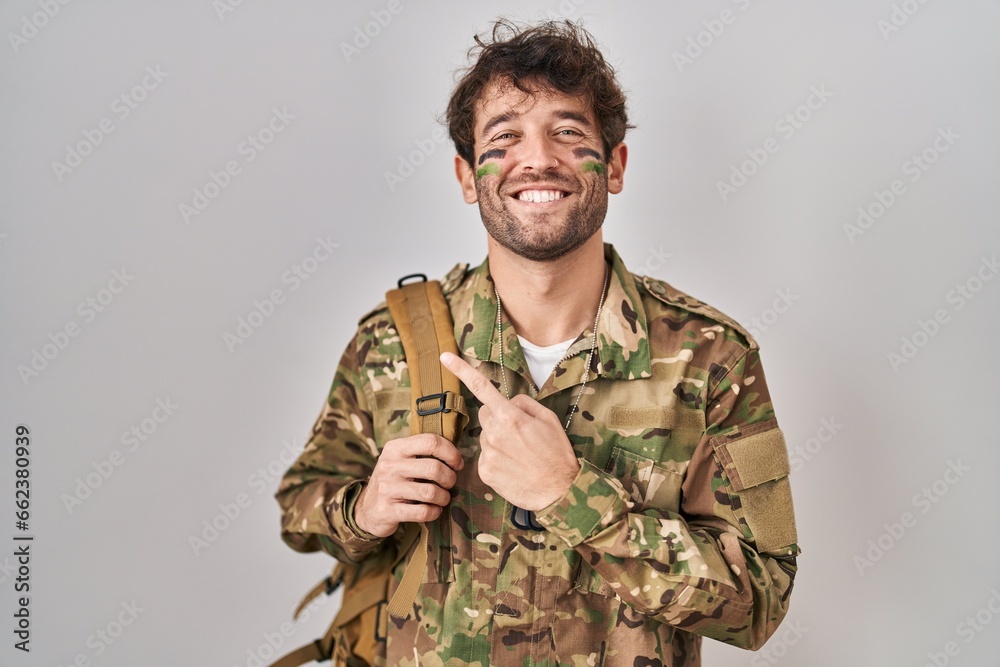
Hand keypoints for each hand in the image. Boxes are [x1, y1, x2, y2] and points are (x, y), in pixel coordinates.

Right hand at [354, 433, 463, 537]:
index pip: (431, 441)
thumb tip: (457, 454)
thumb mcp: (401, 459)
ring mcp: (387, 489)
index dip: (451, 453)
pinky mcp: (388, 511)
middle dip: (450, 478)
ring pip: (430, 492)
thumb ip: (423, 451)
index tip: (457, 464)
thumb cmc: (394, 480)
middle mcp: (389, 465)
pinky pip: (423, 512)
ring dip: (444, 497)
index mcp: (395, 448)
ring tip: (443, 498)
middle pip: (434, 468)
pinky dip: (434, 512)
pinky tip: (434, 510)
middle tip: (450, 484)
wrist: (367, 509)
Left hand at [440, 351, 580, 510]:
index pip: (481, 387)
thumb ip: (525, 404)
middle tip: (520, 435)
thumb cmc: (557, 454)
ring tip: (520, 455)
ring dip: (498, 441)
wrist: (558, 491)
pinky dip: (497, 459)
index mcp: (510, 416)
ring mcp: (488, 454)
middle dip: (498, 419)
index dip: (461, 370)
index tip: (444, 356)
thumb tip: (509, 402)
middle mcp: (495, 433)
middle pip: (486, 415)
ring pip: (486, 437)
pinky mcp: (484, 472)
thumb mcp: (548, 420)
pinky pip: (485, 457)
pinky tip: (513, 467)